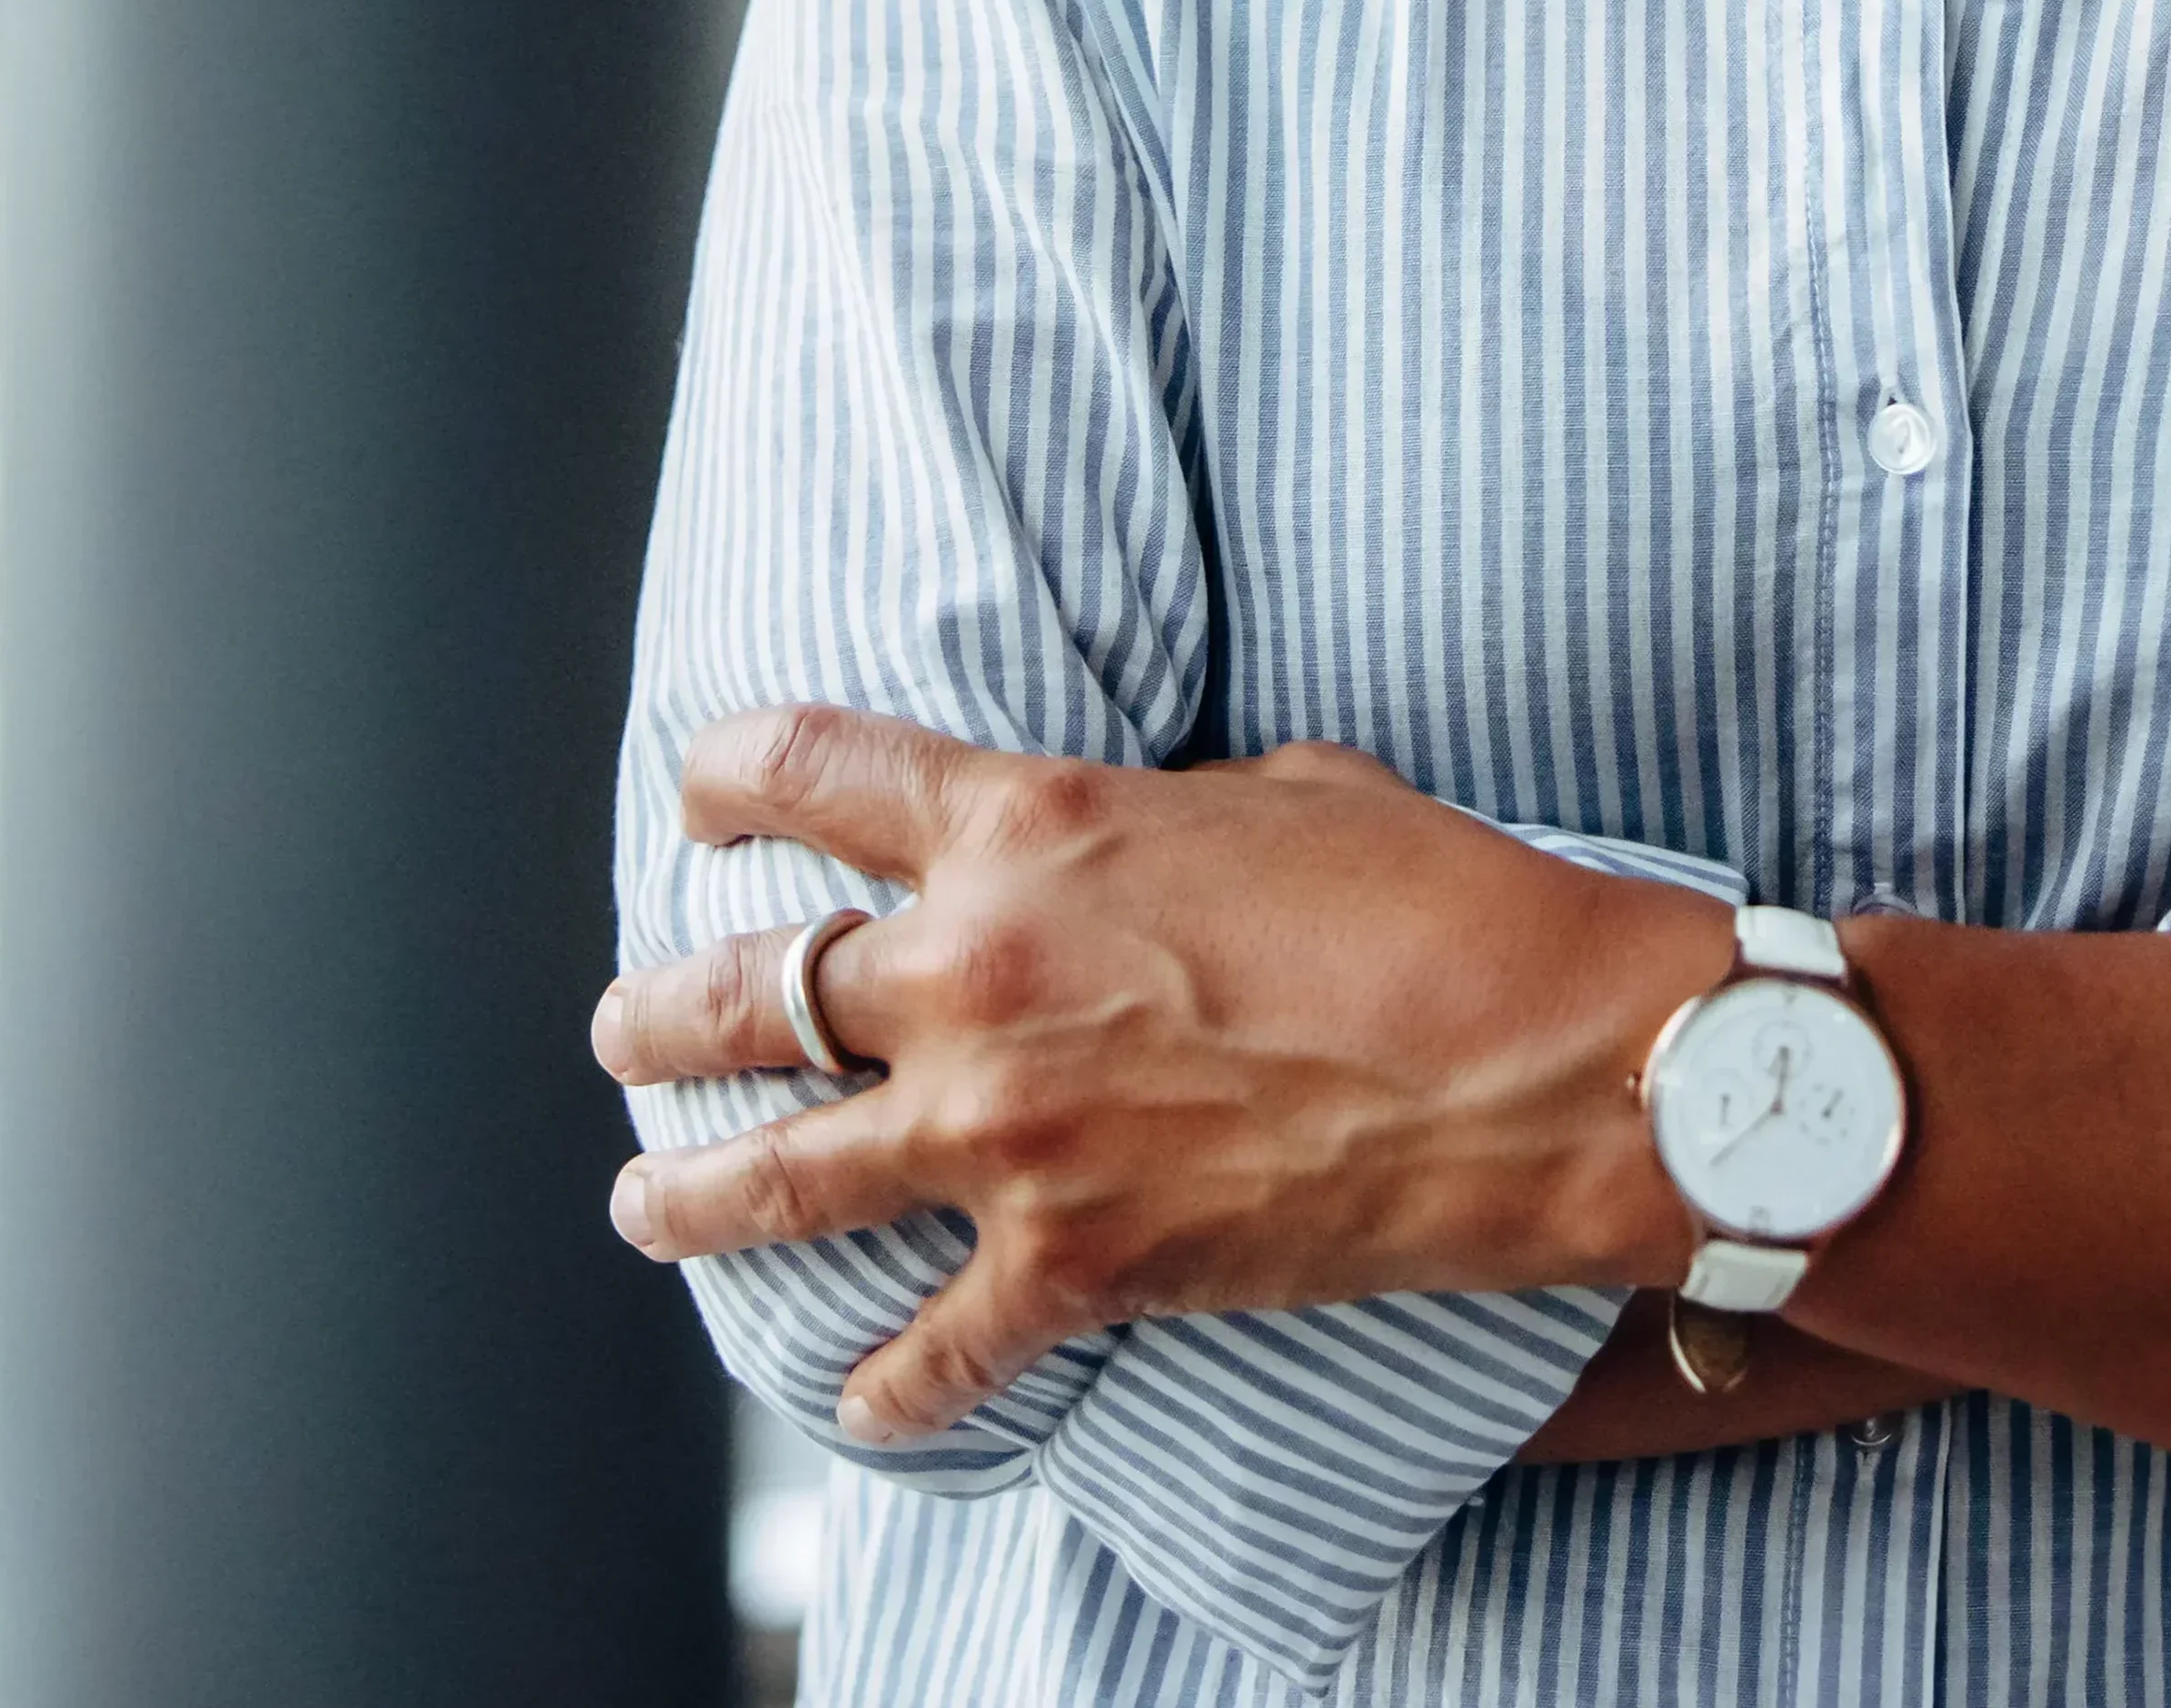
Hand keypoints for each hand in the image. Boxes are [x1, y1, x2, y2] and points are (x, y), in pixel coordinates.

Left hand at [591, 709, 1727, 1436]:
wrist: (1540, 1065)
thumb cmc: (1440, 899)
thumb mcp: (1286, 786)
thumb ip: (1162, 810)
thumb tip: (1146, 832)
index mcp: (1030, 824)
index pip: (810, 771)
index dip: (727, 776)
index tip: (699, 794)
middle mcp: (979, 972)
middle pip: (741, 986)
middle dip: (656, 1010)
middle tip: (629, 1023)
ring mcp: (1009, 1135)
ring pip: (769, 1174)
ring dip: (684, 1194)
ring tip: (645, 1202)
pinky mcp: (1071, 1266)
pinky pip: (928, 1355)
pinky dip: (889, 1388)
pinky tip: (860, 1399)